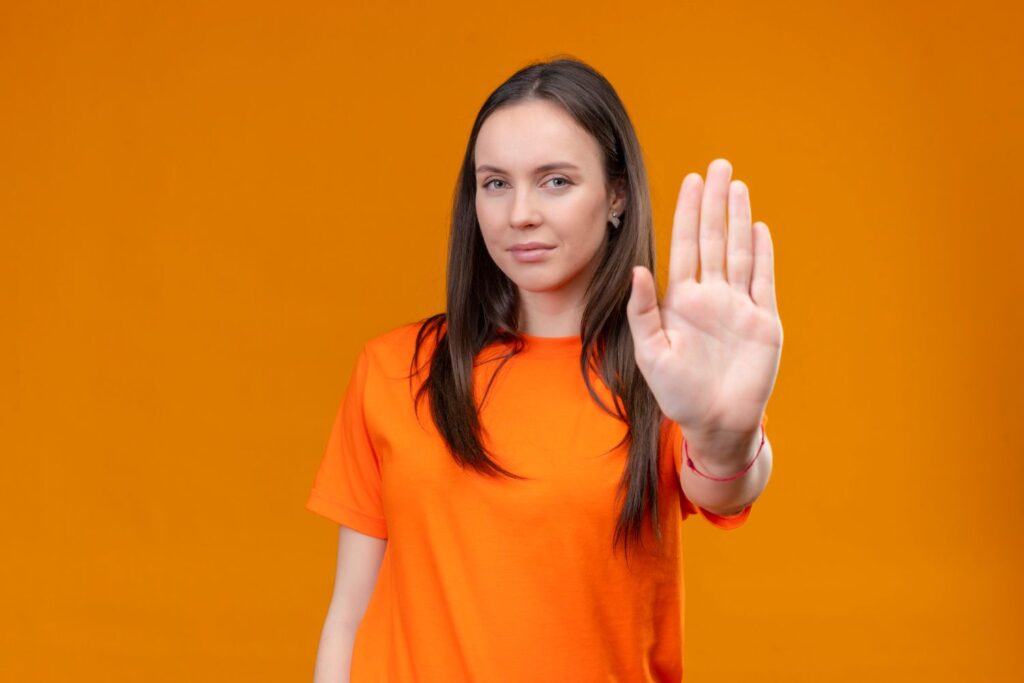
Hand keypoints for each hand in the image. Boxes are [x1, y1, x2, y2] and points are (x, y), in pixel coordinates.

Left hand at [625, 158, 781, 440]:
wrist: (715, 423)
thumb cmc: (677, 393)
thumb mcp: (651, 353)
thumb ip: (642, 311)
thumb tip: (637, 270)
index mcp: (682, 301)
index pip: (686, 246)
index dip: (689, 213)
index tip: (691, 181)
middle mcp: (711, 297)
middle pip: (714, 239)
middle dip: (716, 203)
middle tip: (719, 165)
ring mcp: (739, 307)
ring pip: (739, 252)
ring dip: (739, 219)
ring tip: (738, 186)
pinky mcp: (763, 322)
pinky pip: (763, 281)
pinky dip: (762, 255)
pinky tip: (759, 228)